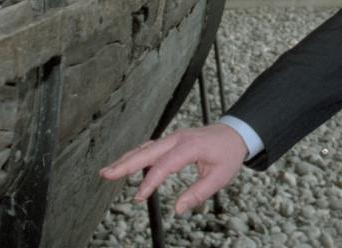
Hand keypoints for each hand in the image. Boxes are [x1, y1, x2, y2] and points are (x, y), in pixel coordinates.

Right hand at [99, 124, 246, 213]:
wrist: (235, 133)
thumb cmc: (228, 154)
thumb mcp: (220, 177)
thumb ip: (198, 193)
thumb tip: (177, 209)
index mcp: (191, 146)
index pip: (165, 164)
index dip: (150, 181)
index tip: (139, 197)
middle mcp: (178, 138)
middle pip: (148, 151)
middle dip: (125, 163)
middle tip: (106, 175)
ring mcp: (173, 138)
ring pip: (146, 148)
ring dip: (126, 159)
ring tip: (108, 172)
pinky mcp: (171, 141)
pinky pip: (150, 147)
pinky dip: (135, 156)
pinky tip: (124, 164)